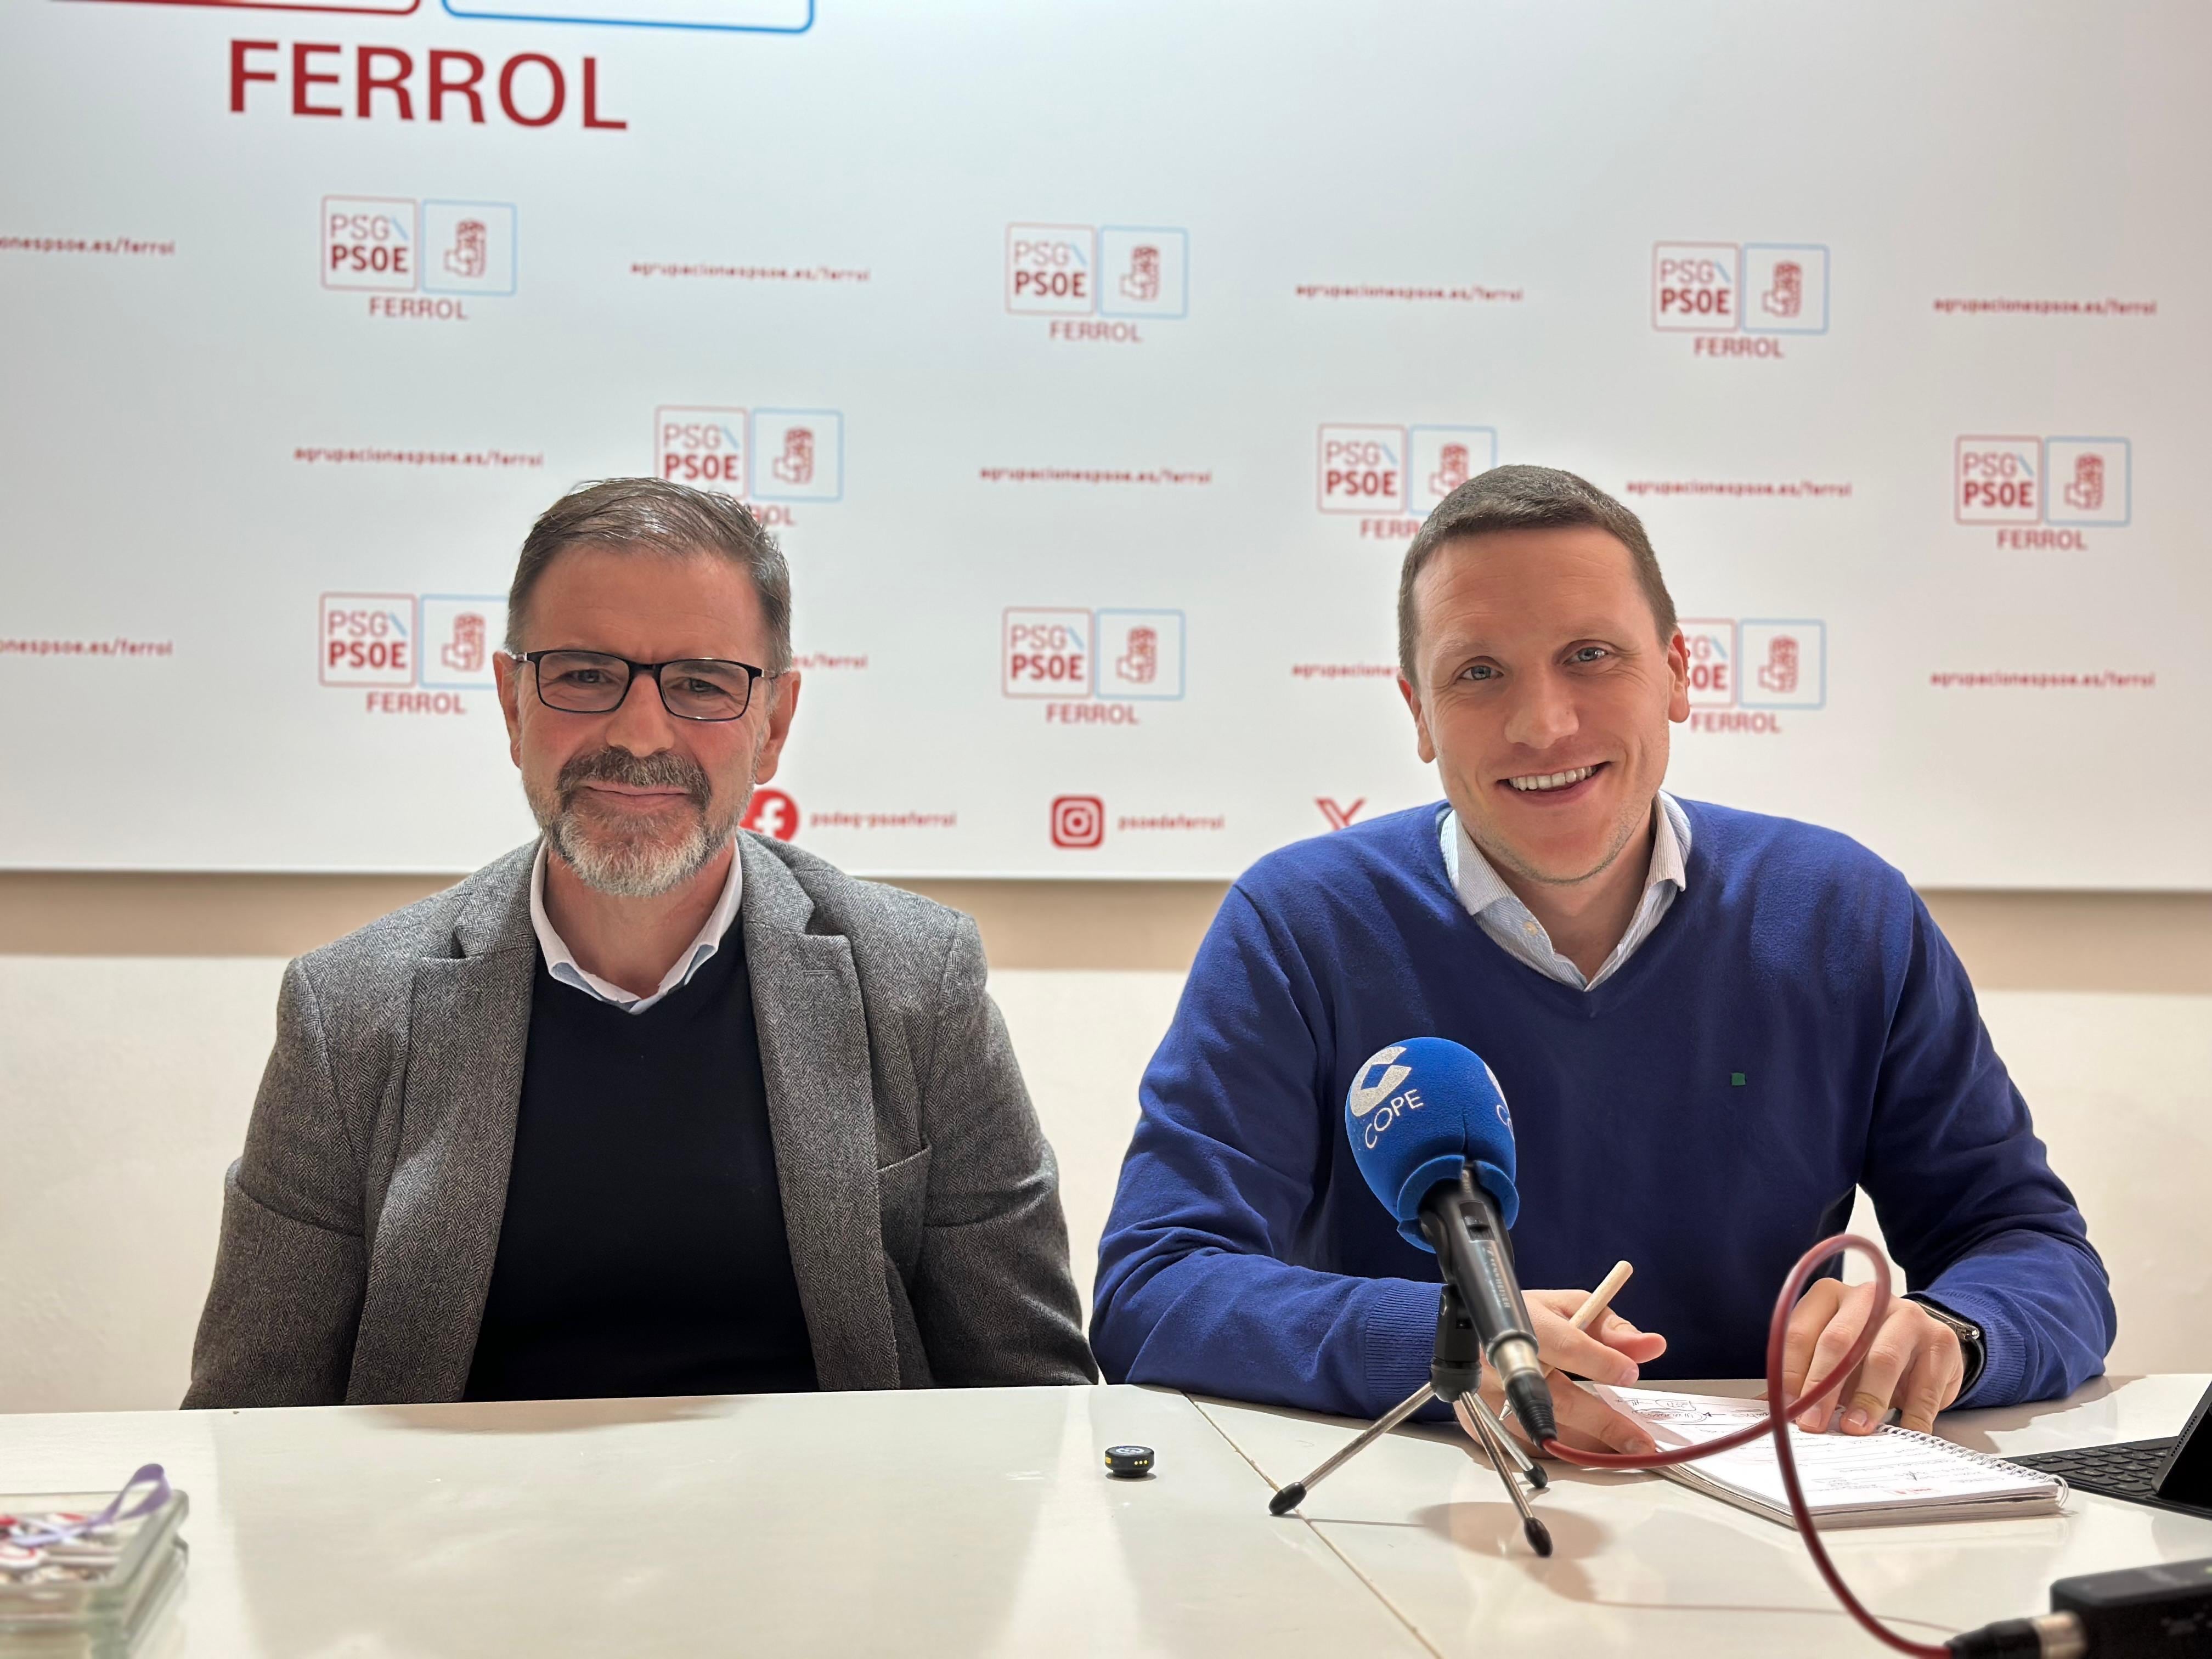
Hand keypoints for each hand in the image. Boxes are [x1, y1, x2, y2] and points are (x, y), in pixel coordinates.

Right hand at [1479, 1289, 1668, 1457]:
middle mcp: (1499, 1359)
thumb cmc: (1530, 1321)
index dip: (1600, 1361)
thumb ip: (1611, 1329)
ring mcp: (1486, 1393)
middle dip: (1602, 1424)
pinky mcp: (1481, 1420)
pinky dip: (1560, 1450)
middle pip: (1555, 1399)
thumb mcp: (1571, 1309)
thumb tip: (1652, 1345)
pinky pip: (1527, 1445)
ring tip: (1621, 1447)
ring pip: (1544, 1430)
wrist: (1477, 1335)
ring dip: (1586, 1444)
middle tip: (1638, 1440)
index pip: (1564, 1345)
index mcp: (1524, 1322)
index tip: (1630, 1374)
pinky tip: (1586, 1446)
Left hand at [1782, 1280, 1963, 1435]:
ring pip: (1882, 1358)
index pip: (1799, 1331)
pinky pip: (1924, 1385)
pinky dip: (1912, 1416)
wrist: (1925, 1343)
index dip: (1790, 1372)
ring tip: (1856, 1428)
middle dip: (1823, 1387)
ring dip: (1867, 1399)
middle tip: (1814, 1423)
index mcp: (1829, 1295)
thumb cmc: (1867, 1350)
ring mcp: (1907, 1315)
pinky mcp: (1940, 1341)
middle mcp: (1867, 1297)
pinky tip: (1903, 1433)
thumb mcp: (1831, 1356)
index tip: (1787, 1407)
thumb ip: (1802, 1375)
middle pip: (1838, 1340)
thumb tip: (1770, 1407)